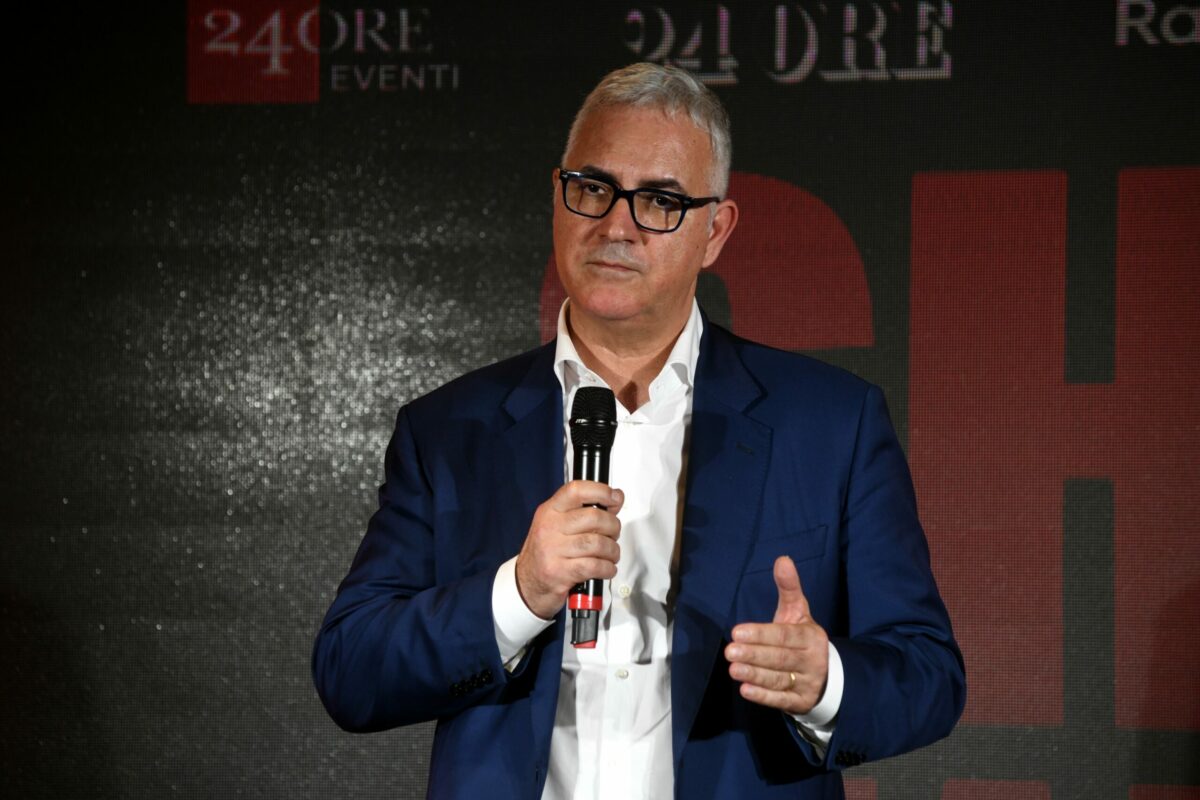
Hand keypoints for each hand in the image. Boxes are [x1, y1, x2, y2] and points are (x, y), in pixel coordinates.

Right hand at [514, 480, 624, 619]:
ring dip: (612, 550)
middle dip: (613, 527)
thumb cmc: (546, 552)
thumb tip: (615, 499)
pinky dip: (607, 568)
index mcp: (550, 511)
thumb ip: (584, 511)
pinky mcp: (559, 572)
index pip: (576, 491)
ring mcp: (552, 550)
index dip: (601, 491)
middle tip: (613, 534)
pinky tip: (606, 568)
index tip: (614, 497)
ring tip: (611, 554)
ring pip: (597, 543)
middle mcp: (549, 527)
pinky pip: (594, 566)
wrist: (527, 583)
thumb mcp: (558, 525)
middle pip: (594, 518)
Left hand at [725, 555, 828, 714]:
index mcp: (811, 636)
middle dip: (755, 655)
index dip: (761, 634)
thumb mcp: (798, 612)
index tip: (736, 632)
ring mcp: (808, 683)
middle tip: (730, 651)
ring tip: (733, 669)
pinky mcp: (800, 702)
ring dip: (756, 675)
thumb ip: (789, 588)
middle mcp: (812, 660)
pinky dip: (763, 696)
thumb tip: (782, 559)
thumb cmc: (803, 638)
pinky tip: (745, 689)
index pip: (785, 635)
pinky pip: (781, 700)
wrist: (828, 674)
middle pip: (781, 658)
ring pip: (779, 679)